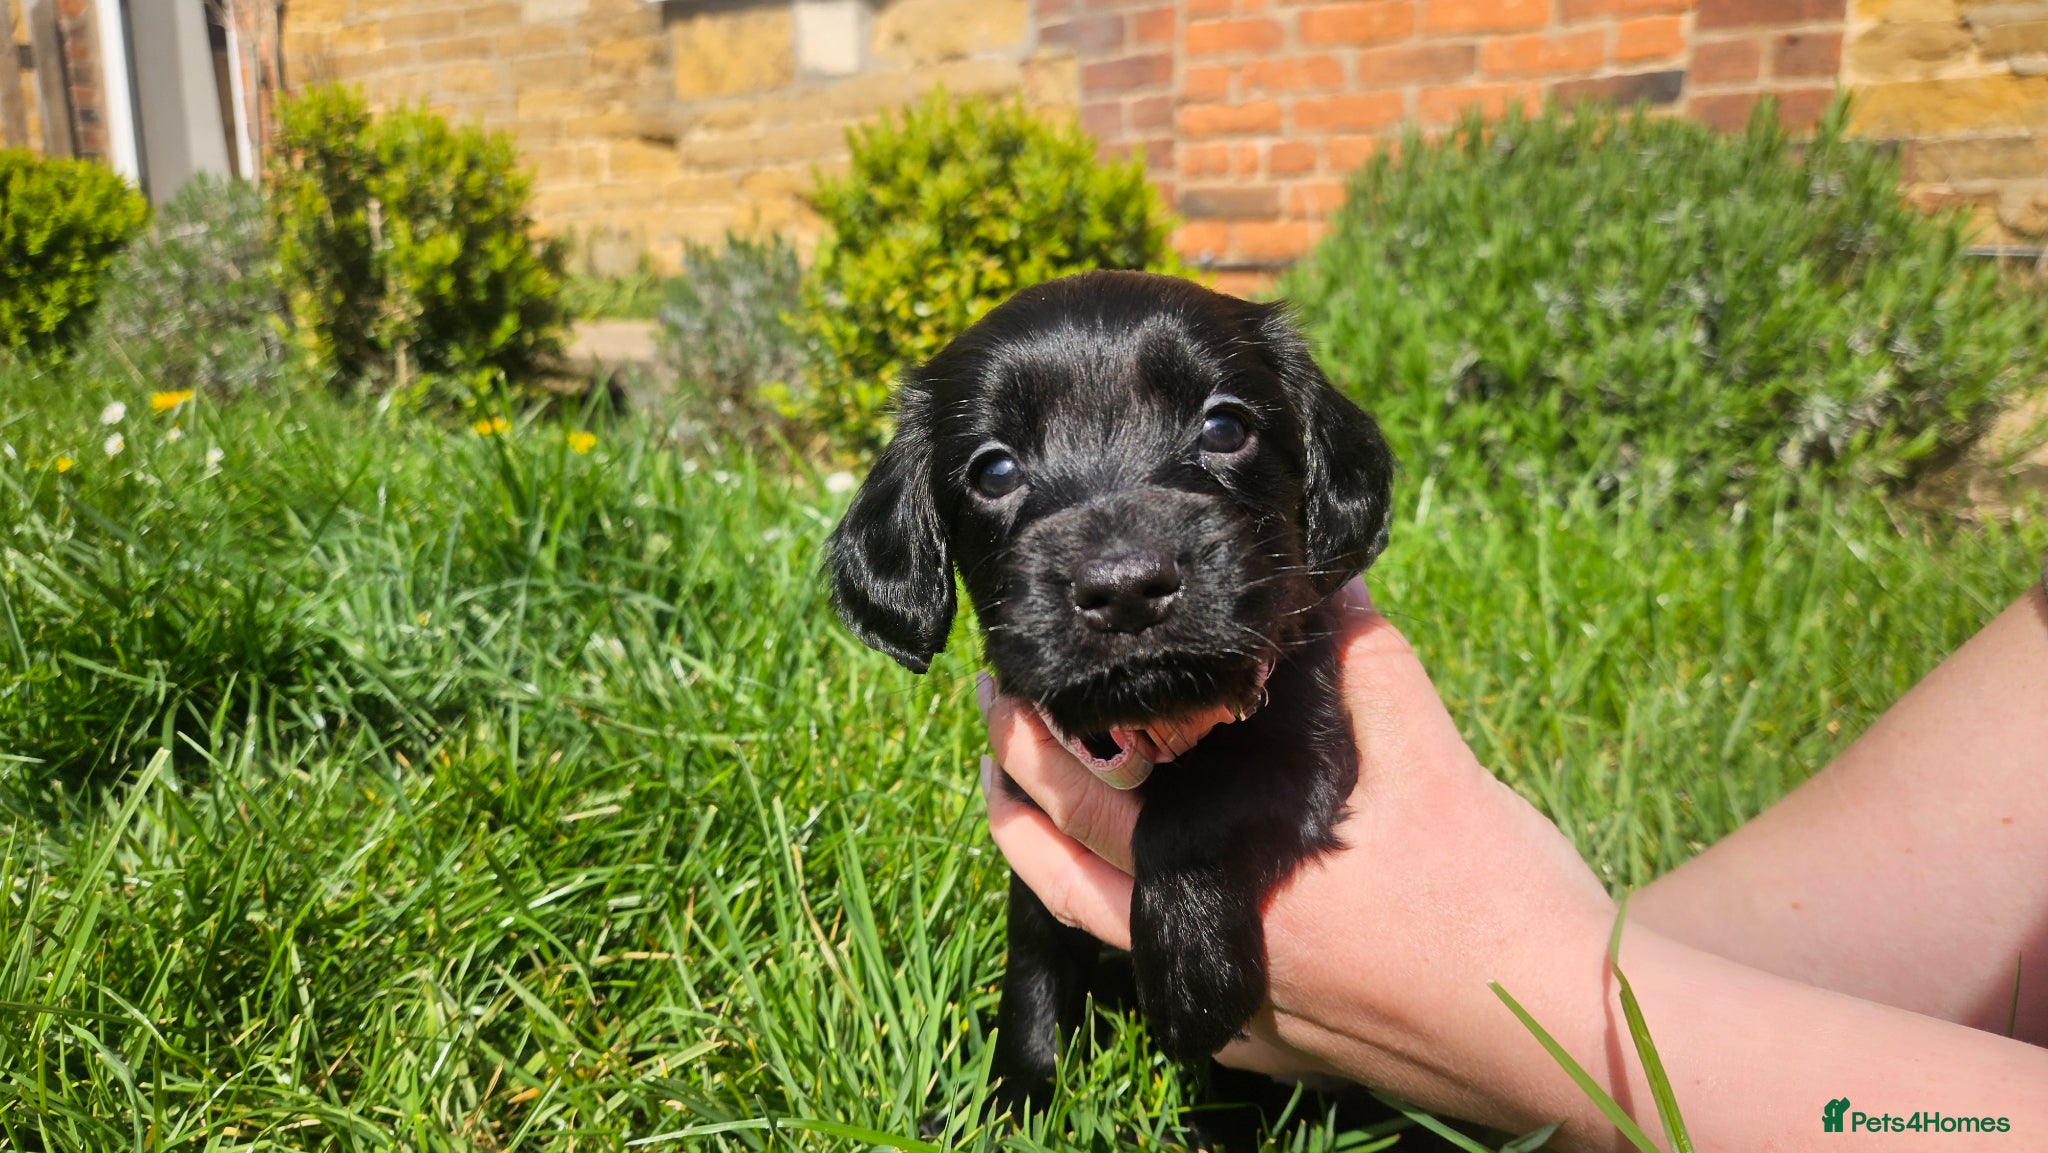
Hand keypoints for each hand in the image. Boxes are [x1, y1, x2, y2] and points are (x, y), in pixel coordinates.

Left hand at [980, 581, 1620, 1131]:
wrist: (1564, 1033)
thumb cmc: (1501, 904)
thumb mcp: (1434, 765)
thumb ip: (1369, 667)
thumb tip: (1333, 582)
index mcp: (1231, 875)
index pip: (1088, 804)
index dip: (1033, 741)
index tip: (1007, 685)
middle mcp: (1206, 953)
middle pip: (1061, 871)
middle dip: (1015, 788)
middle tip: (995, 718)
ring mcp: (1227, 1009)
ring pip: (1097, 933)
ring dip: (1052, 858)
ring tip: (1024, 796)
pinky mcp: (1262, 1043)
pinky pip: (1157, 976)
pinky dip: (1123, 918)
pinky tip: (1132, 880)